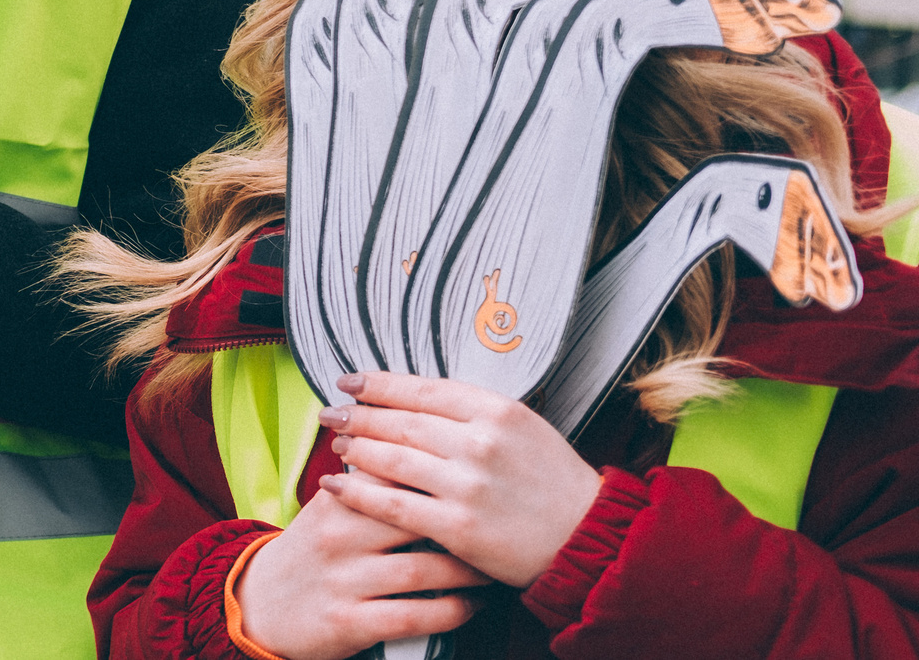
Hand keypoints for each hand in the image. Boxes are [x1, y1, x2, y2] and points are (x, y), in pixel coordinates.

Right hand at [236, 487, 486, 659]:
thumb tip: (422, 443)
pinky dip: (450, 611)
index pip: (391, 472)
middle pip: (411, 516)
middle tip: (499, 520)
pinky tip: (472, 605)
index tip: (479, 473)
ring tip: (491, 566)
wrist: (263, 603)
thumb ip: (370, 480)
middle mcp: (338, 536)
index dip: (438, 470)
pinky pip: (412, 616)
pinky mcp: (349, 622)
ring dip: (466, 570)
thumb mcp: (328, 507)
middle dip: (462, 518)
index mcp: (334, 500)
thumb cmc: (312, 550)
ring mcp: (344, 580)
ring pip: (420, 570)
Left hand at [320, 370, 603, 589]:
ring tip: (337, 444)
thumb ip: (472, 410)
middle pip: (401, 422)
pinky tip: (335, 483)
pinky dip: (358, 492)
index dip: (377, 384)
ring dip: (356, 450)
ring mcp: (468, 486)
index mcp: (497, 410)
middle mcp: (480, 442)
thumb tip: (412, 396)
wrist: (587, 537)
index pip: (421, 389)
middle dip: (358, 415)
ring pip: (392, 459)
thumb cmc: (552, 480)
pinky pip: (393, 505)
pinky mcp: (458, 527)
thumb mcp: (522, 426)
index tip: (348, 382)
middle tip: (330, 413)